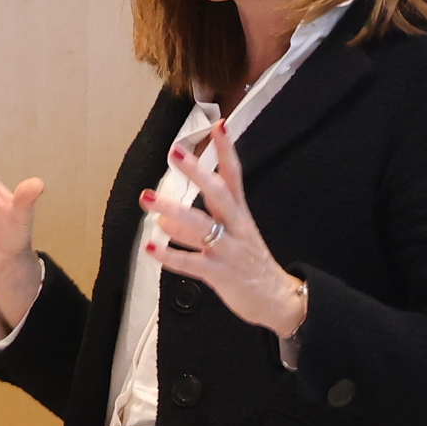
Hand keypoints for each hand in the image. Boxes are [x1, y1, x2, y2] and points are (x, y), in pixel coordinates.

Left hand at [140, 112, 307, 341]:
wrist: (279, 301)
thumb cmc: (250, 266)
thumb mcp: (230, 239)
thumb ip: (196, 227)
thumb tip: (163, 216)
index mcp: (240, 216)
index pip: (234, 177)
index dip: (226, 151)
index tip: (219, 125)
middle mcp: (236, 229)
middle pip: (219, 194)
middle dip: (197, 172)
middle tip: (174, 153)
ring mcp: (229, 251)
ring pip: (201, 226)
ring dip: (172, 210)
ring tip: (147, 199)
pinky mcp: (222, 275)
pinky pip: (193, 263)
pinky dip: (171, 256)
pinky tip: (151, 249)